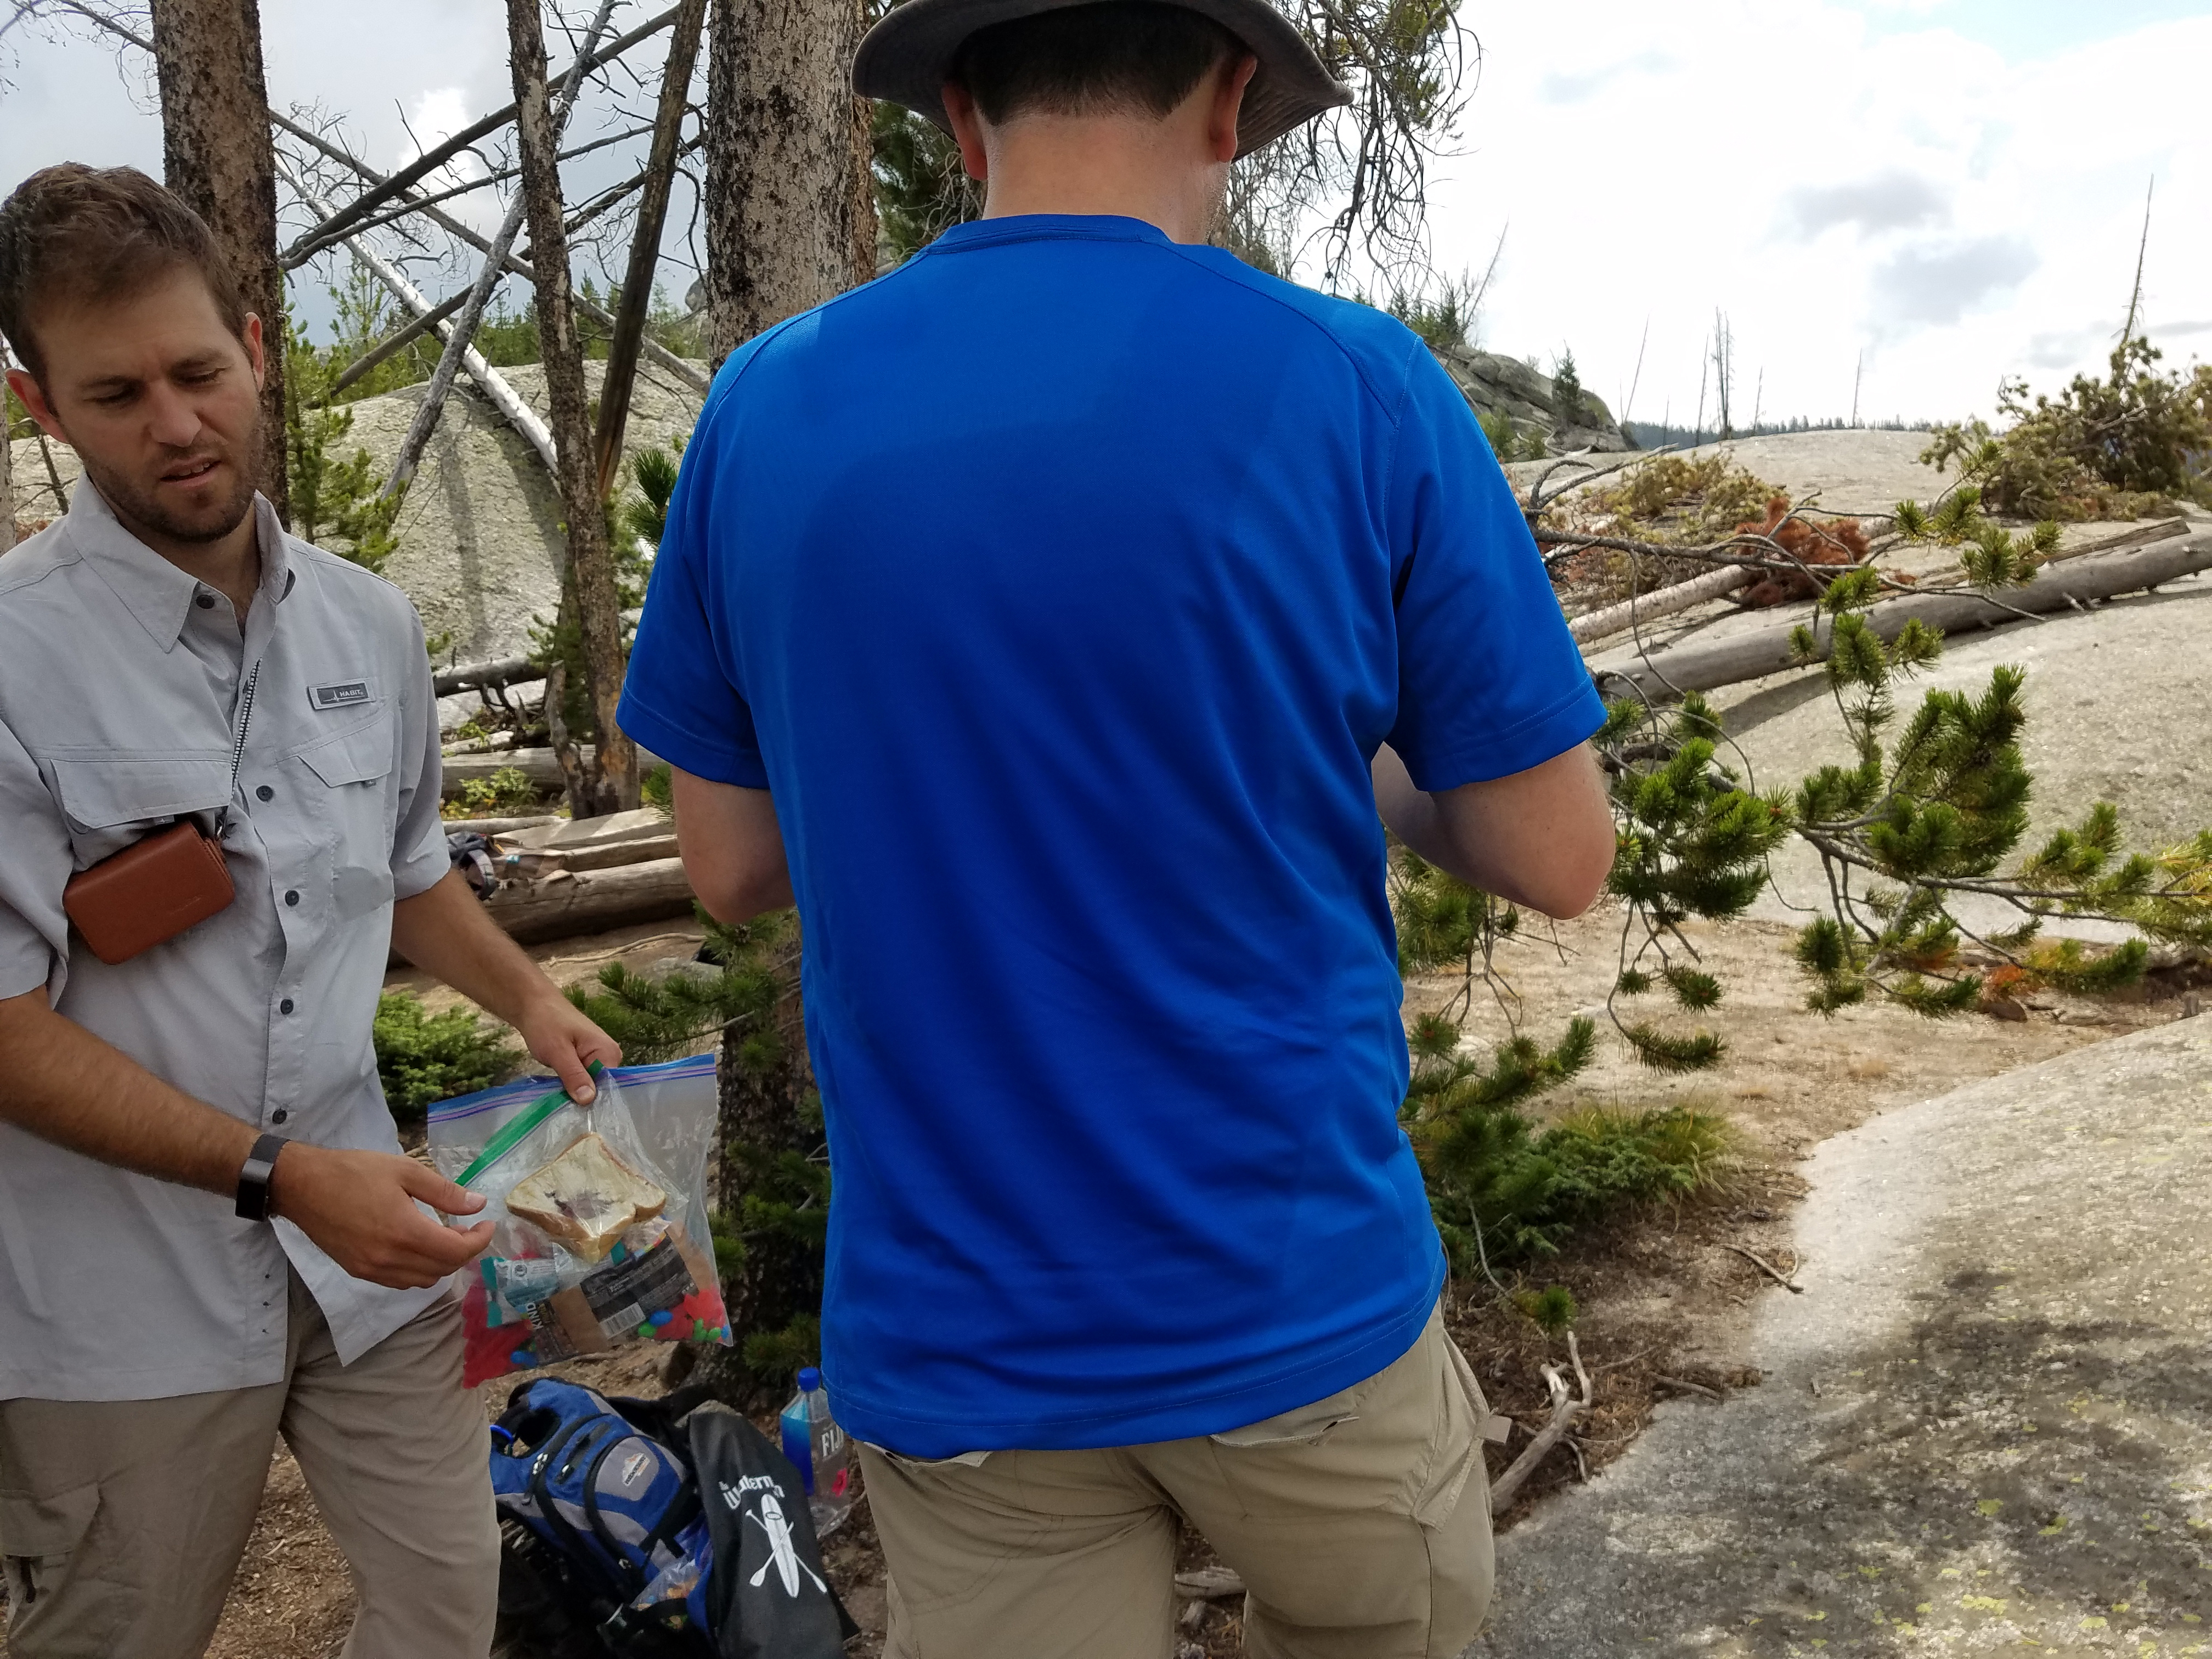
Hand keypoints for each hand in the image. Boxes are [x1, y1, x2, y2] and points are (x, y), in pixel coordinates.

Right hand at [270, 1143, 494, 1288]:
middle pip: (442, 1269)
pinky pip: (400, 1281)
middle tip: (466, 1226)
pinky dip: (418, 1269)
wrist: (301, 1185)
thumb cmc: (353, 1172)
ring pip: (423, 1280)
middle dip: (463, 1250)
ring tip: (444, 1234)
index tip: (487, 1223)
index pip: (456, 1252)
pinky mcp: (358, 1271)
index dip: (478, 1241)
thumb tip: (478, 1205)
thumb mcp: (405, 1171)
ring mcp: (371, 1269)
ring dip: (441, 1262)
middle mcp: (389, 1259)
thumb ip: (444, 1192)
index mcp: (404, 1232)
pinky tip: (417, 1246)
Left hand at [514, 991, 622, 1104]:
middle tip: (564, 1110)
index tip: (577, 1115)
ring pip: (590, 1086)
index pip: (609, 1087)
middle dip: (583, 1099)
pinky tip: (560, 1093)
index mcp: (608, 1052)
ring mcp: (598, 1058)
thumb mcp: (558, 1051)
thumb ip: (574, 1075)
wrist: (533, 1005)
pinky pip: (582, 1080)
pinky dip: (571, 1087)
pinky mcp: (585, 1061)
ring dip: (575, 1093)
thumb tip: (589, 1100)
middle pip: (601, 1088)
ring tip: (560, 1102)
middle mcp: (609, 1056)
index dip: (594, 1102)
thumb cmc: (546, 1023)